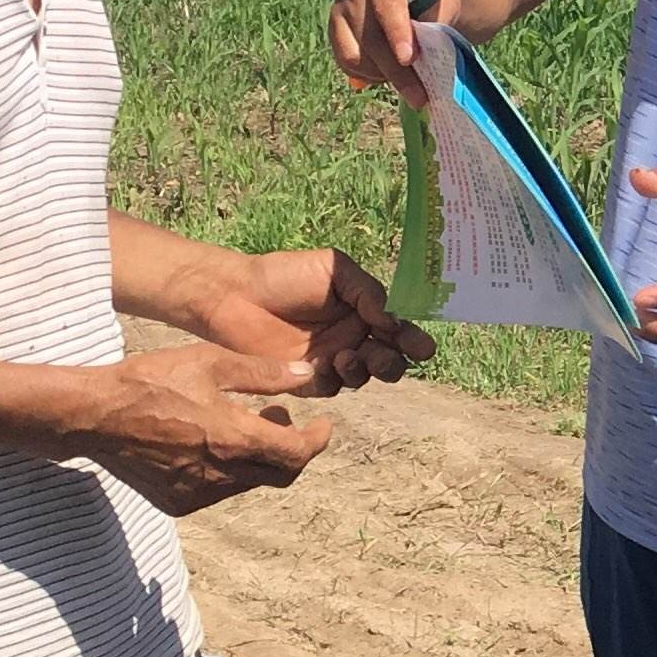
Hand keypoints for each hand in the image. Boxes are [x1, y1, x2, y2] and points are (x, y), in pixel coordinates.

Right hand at [76, 343, 331, 514]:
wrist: (93, 416)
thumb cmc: (151, 381)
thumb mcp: (210, 362)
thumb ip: (264, 373)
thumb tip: (308, 377)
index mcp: (235, 440)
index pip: (298, 454)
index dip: (317, 441)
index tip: (323, 426)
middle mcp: (221, 475)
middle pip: (280, 474)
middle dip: (292, 451)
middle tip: (283, 422)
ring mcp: (197, 493)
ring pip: (249, 483)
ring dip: (258, 459)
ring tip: (245, 424)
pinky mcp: (176, 502)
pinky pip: (217, 491)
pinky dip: (228, 471)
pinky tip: (212, 443)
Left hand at [197, 246, 434, 390]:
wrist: (235, 295)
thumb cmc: (284, 275)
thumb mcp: (335, 270)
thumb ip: (368, 292)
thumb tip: (394, 319)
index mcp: (364, 312)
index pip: (399, 330)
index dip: (413, 340)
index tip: (421, 348)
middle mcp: (353, 338)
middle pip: (389, 360)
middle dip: (395, 361)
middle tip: (384, 354)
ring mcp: (331, 360)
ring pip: (364, 376)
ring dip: (367, 370)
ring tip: (351, 356)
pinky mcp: (306, 379)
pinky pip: (333, 387)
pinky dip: (338, 378)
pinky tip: (331, 363)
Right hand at [327, 0, 425, 93]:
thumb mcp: (443, 4)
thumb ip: (433, 27)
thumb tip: (419, 62)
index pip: (388, 5)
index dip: (397, 32)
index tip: (409, 59)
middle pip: (371, 39)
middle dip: (397, 72)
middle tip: (420, 97)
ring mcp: (339, 10)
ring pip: (353, 56)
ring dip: (381, 76)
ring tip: (408, 84)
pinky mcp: (333, 32)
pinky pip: (346, 63)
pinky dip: (369, 75)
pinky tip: (388, 75)